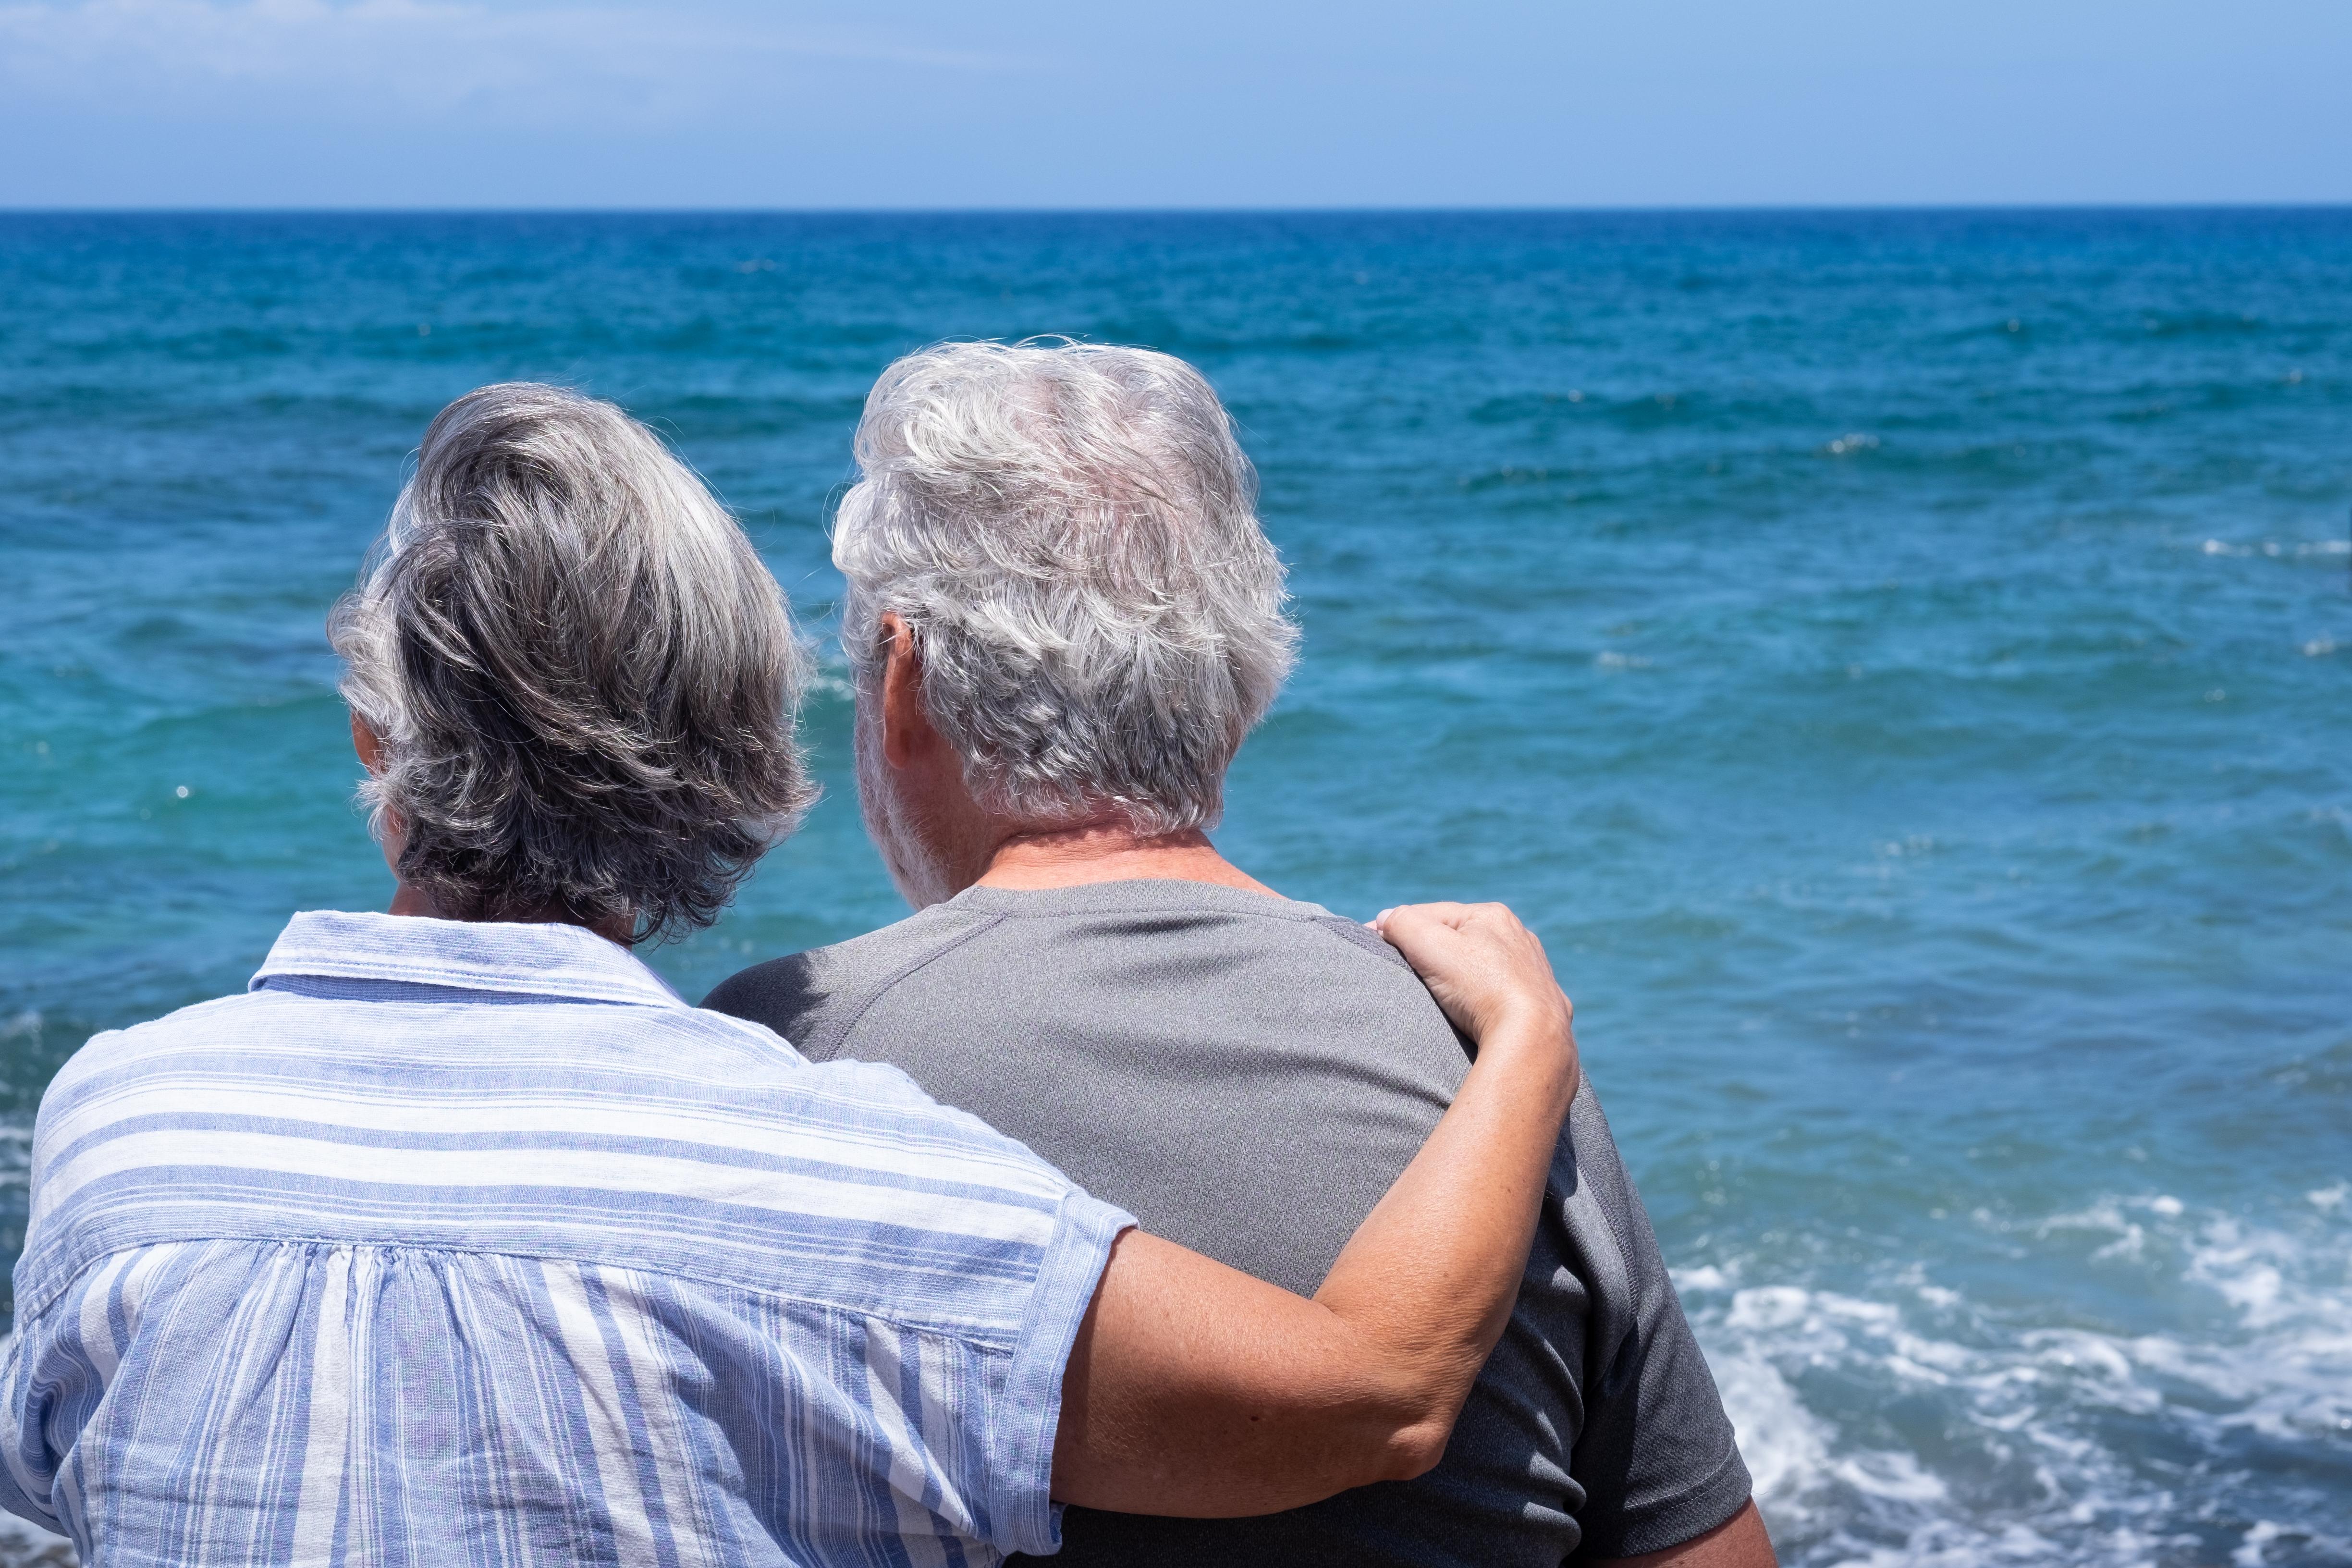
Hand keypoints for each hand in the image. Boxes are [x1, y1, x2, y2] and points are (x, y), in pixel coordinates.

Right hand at [1373, 902, 1575, 1068]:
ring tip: (1441, 997)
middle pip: (1460, 940)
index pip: (1433, 914)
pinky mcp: (1543, 1006)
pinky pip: (1505, 996)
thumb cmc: (1480, 988)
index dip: (1400, 928)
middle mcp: (1519, 938)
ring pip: (1485, 968)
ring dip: (1462, 977)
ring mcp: (1534, 973)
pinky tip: (1479, 1013)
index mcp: (1492, 916)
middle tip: (1405, 973)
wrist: (1533, 1038)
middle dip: (1432, 953)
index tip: (1373, 943)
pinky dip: (1487, 1000)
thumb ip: (1403, 924)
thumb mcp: (1430, 945)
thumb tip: (1386, 918)